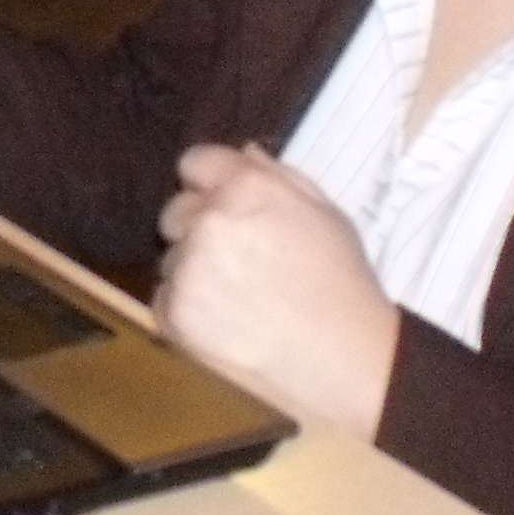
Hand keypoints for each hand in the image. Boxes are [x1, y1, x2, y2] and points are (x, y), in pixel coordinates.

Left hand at [153, 144, 398, 433]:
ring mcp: (187, 269)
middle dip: (198, 228)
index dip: (209, 184)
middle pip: (175, 211)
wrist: (349, 362)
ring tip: (241, 299)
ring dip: (193, 271)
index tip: (225, 207)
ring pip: (171, 258)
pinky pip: (164, 298)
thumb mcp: (326, 214)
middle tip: (239, 260)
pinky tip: (226, 323)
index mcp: (245, 188)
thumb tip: (243, 151)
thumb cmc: (344, 284)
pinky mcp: (174, 314)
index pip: (194, 162)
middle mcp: (208, 221)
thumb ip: (278, 175)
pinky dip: (186, 309)